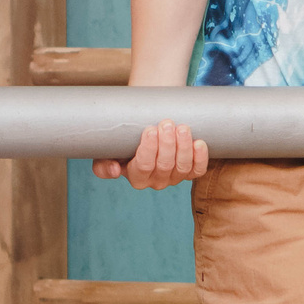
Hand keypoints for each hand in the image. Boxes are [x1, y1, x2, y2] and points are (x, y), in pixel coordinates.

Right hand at [94, 120, 208, 187]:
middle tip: (167, 123)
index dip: (148, 149)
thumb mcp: (107, 152)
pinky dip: (200, 158)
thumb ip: (102, 164)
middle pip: (164, 165)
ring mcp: (175, 177)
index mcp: (137, 177)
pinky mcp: (190, 172)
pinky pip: (198, 170)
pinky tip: (199, 143)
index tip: (150, 129)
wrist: (144, 128)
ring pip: (182, 167)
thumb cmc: (124, 140)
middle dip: (167, 144)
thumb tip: (114, 170)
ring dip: (183, 147)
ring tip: (182, 127)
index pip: (144, 166)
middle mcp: (156, 181)